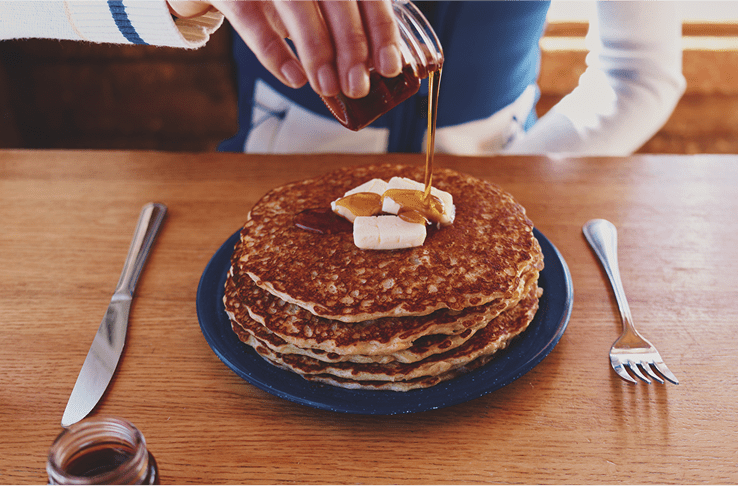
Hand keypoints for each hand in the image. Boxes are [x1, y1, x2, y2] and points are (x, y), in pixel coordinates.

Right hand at [167, 0, 403, 98]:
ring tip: (328, 88)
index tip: (389, 67)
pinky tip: (294, 77)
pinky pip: (251, 19)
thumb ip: (342, 26)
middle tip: (358, 87)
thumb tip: (372, 71)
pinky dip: (274, 52)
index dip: (381, 30)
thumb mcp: (316, 4)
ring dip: (317, 51)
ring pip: (298, 5)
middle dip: (352, 47)